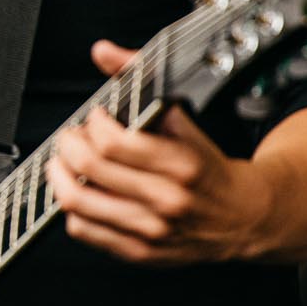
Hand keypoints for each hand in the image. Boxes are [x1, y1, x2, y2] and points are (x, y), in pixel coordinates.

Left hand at [46, 39, 273, 263]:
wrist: (247, 217)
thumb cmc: (209, 167)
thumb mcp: (184, 120)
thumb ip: (141, 81)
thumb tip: (105, 52)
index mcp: (180, 163)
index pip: (112, 141)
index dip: (92, 123)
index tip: (94, 117)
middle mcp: (166, 199)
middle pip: (89, 167)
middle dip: (68, 144)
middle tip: (70, 137)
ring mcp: (152, 230)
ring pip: (78, 201)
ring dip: (59, 176)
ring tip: (64, 163)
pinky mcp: (141, 252)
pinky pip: (84, 230)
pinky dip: (72, 208)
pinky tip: (81, 193)